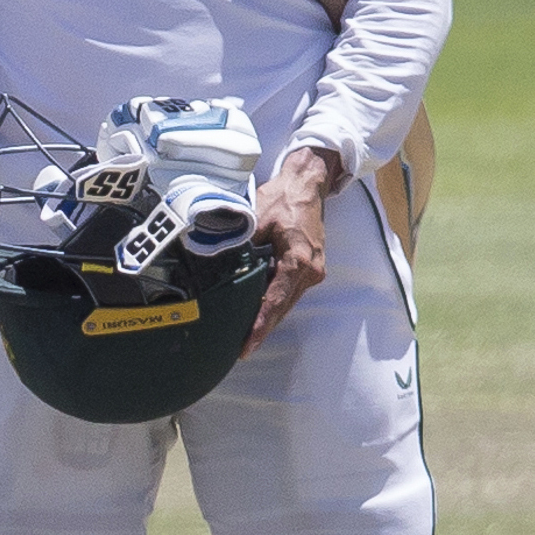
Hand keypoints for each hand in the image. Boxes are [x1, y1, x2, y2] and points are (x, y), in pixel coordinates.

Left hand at [242, 146, 338, 355]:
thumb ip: (242, 245)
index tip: (247, 345)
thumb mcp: (256, 220)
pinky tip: (258, 314)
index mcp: (299, 261)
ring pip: (287, 302)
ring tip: (247, 338)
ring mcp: (314, 271)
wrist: (306, 185)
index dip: (260, 325)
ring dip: (268, 318)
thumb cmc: (281, 199)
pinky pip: (289, 291)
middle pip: (283, 307)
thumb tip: (220, 264)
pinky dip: (275, 303)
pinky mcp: (310, 268)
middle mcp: (311, 271)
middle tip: (241, 349)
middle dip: (262, 328)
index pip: (275, 301)